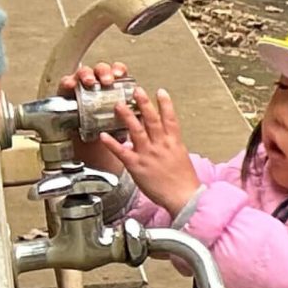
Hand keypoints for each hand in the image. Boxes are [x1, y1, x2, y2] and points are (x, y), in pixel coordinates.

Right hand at [58, 62, 129, 169]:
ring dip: (87, 74)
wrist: (92, 141)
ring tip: (89, 81)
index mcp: (115, 86)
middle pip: (101, 69)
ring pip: (85, 72)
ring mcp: (83, 85)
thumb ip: (131, 117)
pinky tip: (70, 84)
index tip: (119, 75)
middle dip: (104, 72)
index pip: (117, 71)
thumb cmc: (109, 127)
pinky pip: (67, 83)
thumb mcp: (123, 122)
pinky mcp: (69, 91)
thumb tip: (142, 119)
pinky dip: (68, 82)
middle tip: (106, 81)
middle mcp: (99, 82)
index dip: (118, 70)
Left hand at [99, 87, 199, 215]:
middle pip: (152, 120)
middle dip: (144, 103)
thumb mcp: (181, 158)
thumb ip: (171, 146)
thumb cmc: (184, 182)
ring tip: (119, 105)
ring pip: (136, 131)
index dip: (165, 104)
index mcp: (174, 143)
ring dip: (127, 116)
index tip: (160, 92)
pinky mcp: (137, 166)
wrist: (184, 197)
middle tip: (137, 90)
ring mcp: (148, 155)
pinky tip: (104, 136)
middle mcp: (161, 146)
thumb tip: (165, 140)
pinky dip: (112, 143)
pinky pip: (122, 152)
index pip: (170, 119)